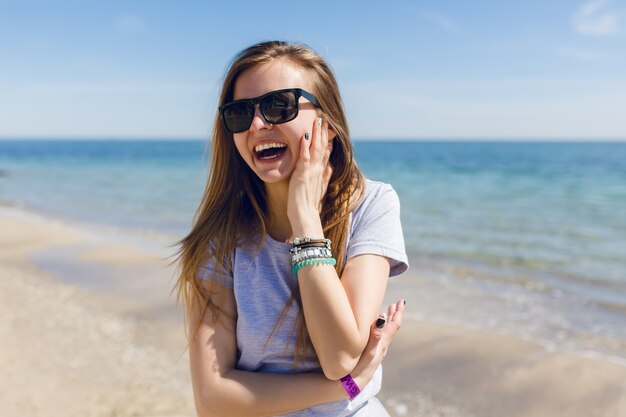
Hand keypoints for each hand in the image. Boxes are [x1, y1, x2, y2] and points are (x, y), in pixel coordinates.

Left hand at [287, 117, 333, 236]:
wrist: (305, 218)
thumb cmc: (309, 205)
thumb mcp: (318, 188)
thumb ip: (324, 176)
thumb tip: (329, 166)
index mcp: (320, 172)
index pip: (325, 151)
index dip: (326, 138)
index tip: (327, 126)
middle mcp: (318, 170)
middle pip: (322, 147)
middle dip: (323, 131)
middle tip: (323, 116)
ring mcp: (311, 172)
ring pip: (316, 149)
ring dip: (316, 134)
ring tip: (317, 120)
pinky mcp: (302, 176)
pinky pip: (304, 158)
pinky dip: (304, 146)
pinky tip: (304, 135)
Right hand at [350, 299, 404, 389]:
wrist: (352, 386)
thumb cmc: (359, 368)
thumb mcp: (368, 351)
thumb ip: (375, 335)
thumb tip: (382, 318)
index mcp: (382, 343)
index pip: (393, 325)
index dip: (398, 313)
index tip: (401, 301)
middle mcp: (381, 347)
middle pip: (391, 328)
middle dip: (394, 315)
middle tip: (397, 303)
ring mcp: (376, 352)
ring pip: (385, 333)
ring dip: (387, 321)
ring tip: (387, 312)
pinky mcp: (370, 355)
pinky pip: (378, 338)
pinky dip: (379, 329)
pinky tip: (374, 330)